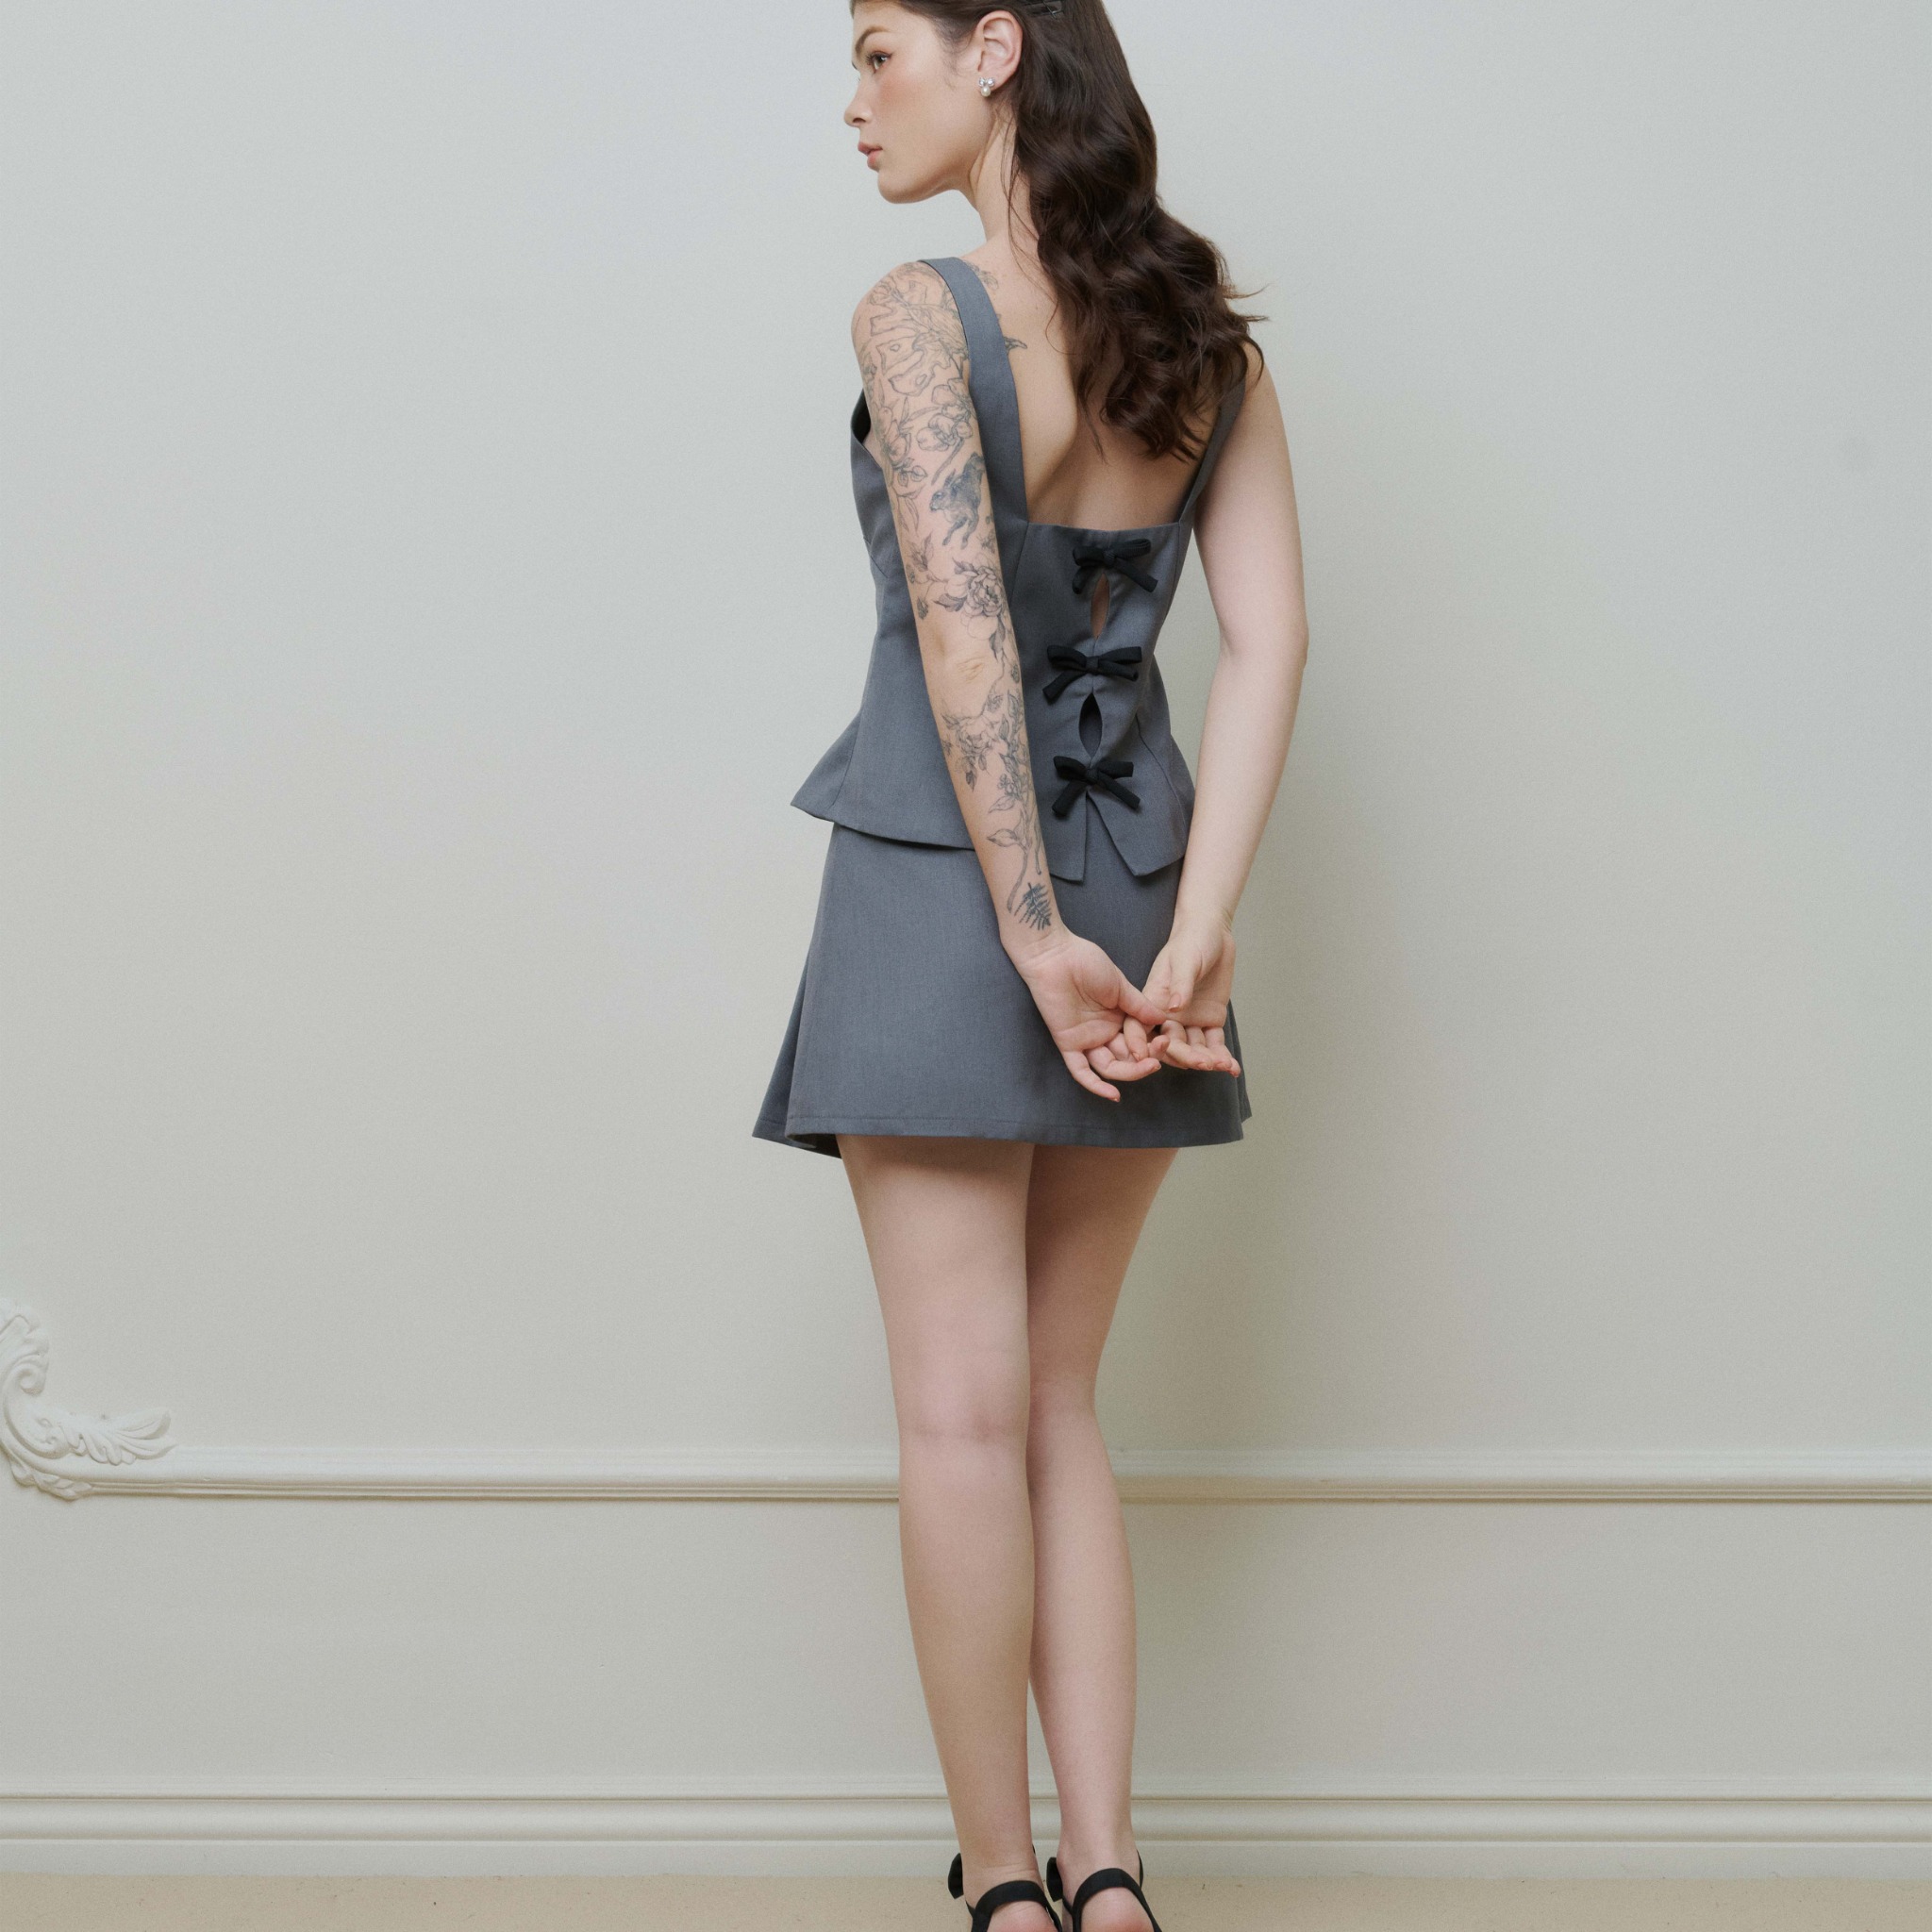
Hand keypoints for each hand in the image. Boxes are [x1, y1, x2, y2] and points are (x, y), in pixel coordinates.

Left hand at [1008, 929, 1174, 1100]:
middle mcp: (1104, 1032)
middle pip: (1127, 1058)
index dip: (1152, 1045)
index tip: (1165, 1041)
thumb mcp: (1119, 985)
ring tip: (1147, 1066)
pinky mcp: (1068, 1043)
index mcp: (1118, 1017)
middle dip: (1144, 1061)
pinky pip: (1081, 1071)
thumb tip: (1163, 1020)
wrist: (1054, 956)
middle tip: (1157, 1058)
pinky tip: (1114, 1094)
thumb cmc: (1085, 962)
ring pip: (1109, 1067)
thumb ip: (1139, 1005)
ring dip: (1129, 1072)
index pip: (1139, 1040)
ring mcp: (1087, 1039)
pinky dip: (1096, 1085)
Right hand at [1141, 916, 1241, 1076]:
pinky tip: (1232, 1067)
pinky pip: (1214, 1043)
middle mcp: (1168, 1016)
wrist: (1215, 933)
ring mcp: (1189, 1020)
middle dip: (1184, 1056)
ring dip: (1206, 1060)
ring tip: (1222, 1065)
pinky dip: (1222, 1055)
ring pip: (1193, 1048)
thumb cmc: (1192, 940)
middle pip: (1170, 1044)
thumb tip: (1174, 1007)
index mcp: (1153, 1000)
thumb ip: (1180, 984)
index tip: (1147, 1059)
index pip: (1139, 1027)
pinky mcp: (1209, 1021)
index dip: (1140, 1045)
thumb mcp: (1185, 959)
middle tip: (1202, 1063)